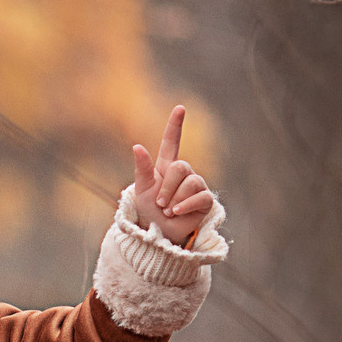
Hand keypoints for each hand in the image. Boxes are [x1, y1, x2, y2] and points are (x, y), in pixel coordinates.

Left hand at [131, 105, 215, 247]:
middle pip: (180, 167)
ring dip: (174, 199)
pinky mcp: (205, 200)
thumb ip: (142, 168)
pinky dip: (185, 206)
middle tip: (160, 203)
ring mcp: (196, 185)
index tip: (180, 108)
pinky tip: (177, 213)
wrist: (158, 233)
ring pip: (190, 182)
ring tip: (168, 210)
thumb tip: (137, 146)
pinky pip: (199, 196)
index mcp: (166, 167)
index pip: (171, 142)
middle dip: (167, 187)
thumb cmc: (148, 211)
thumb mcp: (141, 189)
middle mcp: (183, 173)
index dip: (175, 125)